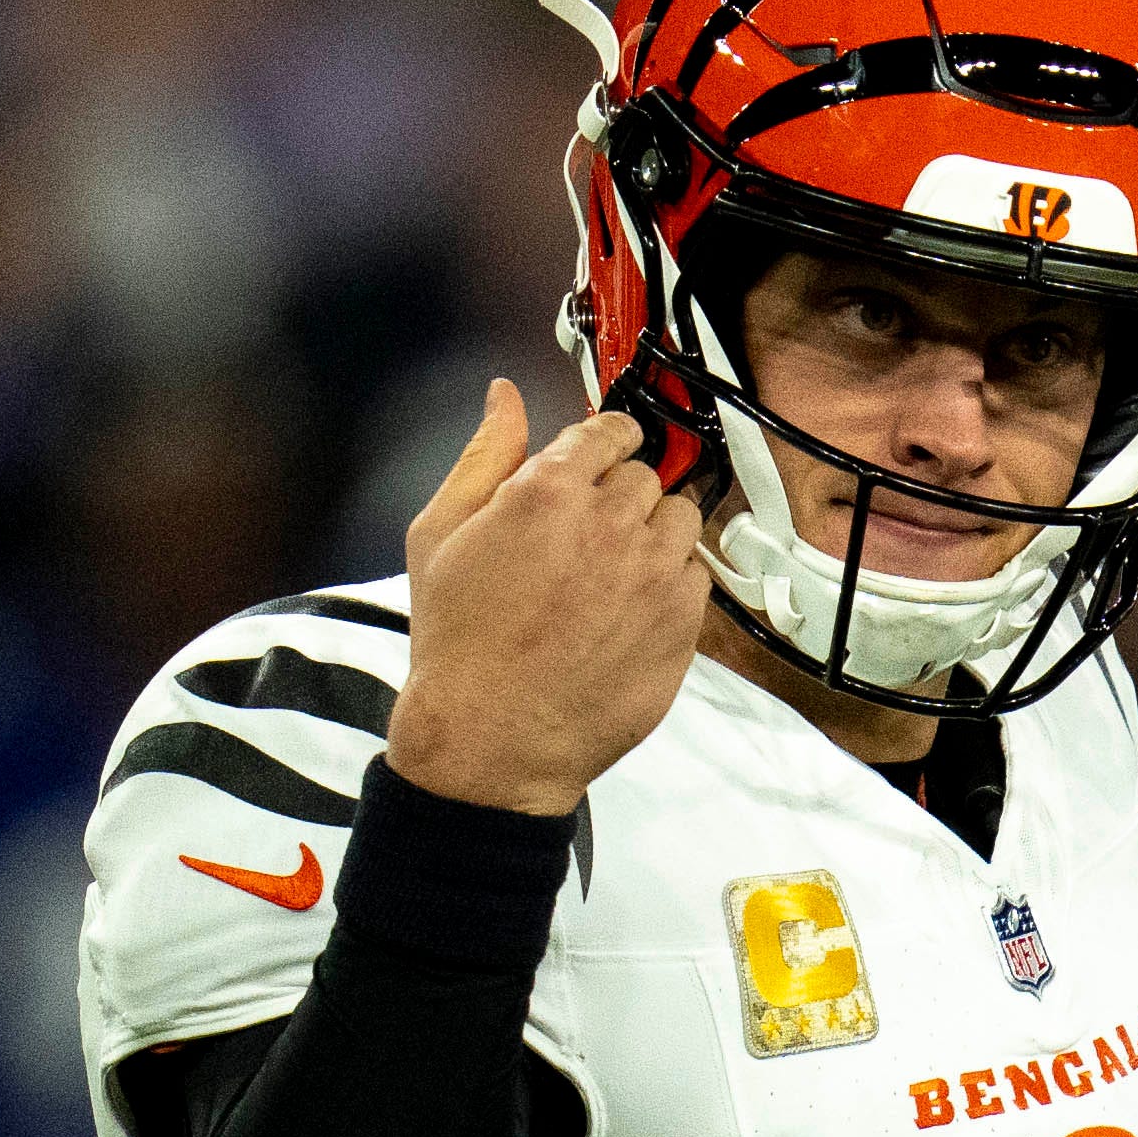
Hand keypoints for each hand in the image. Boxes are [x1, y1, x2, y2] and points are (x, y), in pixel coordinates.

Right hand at [388, 377, 729, 814]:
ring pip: (681, 519)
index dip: (603, 443)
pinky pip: (697, 576)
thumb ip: (484, 454)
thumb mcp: (440, 533)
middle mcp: (613, 524)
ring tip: (611, 570)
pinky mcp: (683, 625)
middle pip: (645, 476)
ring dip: (653, 533)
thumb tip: (504, 396)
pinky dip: (672, 582)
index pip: (608, 431)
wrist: (490, 740)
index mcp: (550, 490)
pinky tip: (629, 608)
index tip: (600, 457)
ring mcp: (656, 576)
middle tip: (586, 534)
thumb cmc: (457, 643)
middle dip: (619, 494)